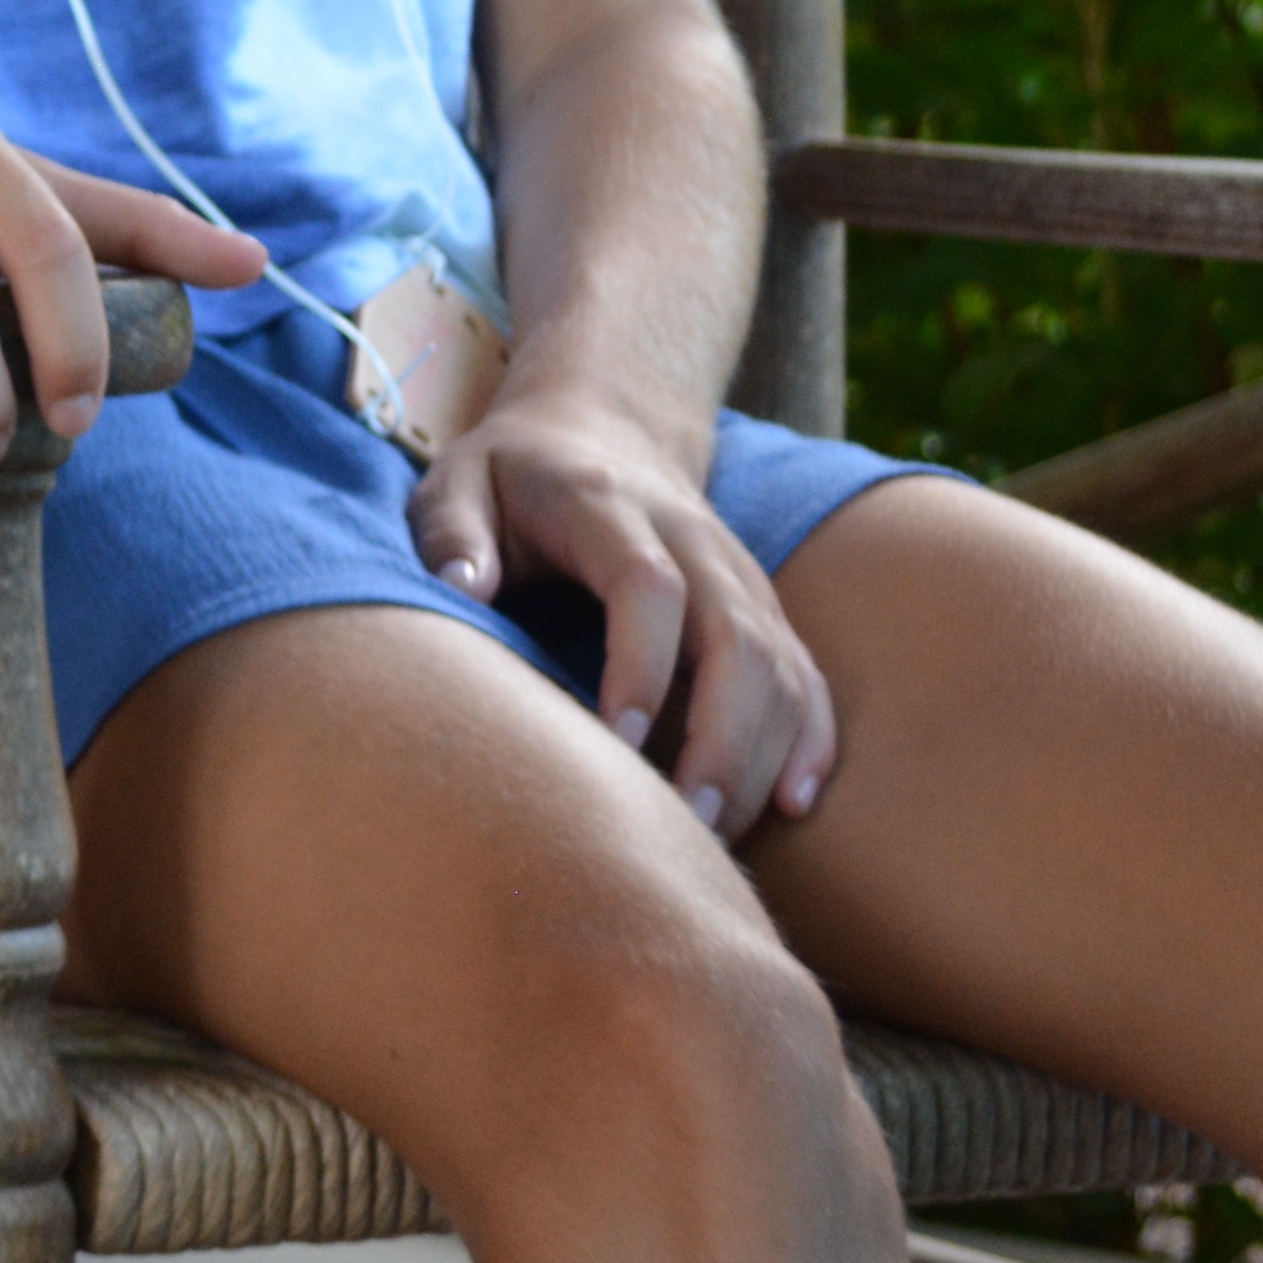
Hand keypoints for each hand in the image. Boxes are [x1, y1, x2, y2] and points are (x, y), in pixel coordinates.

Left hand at [408, 390, 834, 842]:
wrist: (602, 425)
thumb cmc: (512, 473)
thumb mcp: (457, 480)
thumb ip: (451, 531)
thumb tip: (463, 588)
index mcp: (609, 508)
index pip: (649, 587)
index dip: (642, 666)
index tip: (614, 741)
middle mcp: (694, 541)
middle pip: (739, 639)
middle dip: (720, 739)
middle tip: (683, 822)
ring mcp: (739, 575)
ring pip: (782, 667)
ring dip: (762, 755)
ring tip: (719, 837)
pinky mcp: (764, 607)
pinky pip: (808, 675)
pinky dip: (811, 738)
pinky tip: (794, 802)